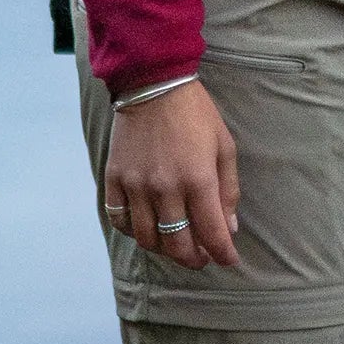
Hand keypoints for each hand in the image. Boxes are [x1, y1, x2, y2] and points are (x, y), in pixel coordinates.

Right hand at [104, 81, 241, 269]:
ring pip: (148, 239)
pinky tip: (147, 226)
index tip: (228, 260)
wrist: (152, 84)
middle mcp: (165, 189)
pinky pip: (120, 220)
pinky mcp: (114, 179)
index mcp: (198, 180)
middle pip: (178, 245)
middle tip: (202, 257)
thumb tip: (229, 228)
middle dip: (194, 259)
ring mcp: (136, 186)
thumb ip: (228, 191)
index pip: (212, 234)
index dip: (223, 254)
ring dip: (164, 249)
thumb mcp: (224, 147)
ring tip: (176, 243)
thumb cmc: (196, 114)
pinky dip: (134, 231)